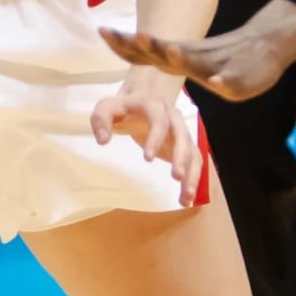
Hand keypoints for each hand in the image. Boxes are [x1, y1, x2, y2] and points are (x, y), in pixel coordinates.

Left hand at [89, 66, 204, 205]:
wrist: (144, 97)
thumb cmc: (124, 107)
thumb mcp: (106, 107)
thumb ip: (101, 120)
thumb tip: (103, 140)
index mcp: (153, 106)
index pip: (159, 120)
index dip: (156, 138)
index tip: (147, 159)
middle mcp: (172, 117)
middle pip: (182, 136)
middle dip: (181, 157)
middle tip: (176, 177)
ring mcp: (181, 131)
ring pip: (192, 151)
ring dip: (192, 174)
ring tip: (186, 197)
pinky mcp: (184, 144)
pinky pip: (194, 161)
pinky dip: (193, 179)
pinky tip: (187, 198)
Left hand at [102, 0, 295, 102]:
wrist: (267, 47)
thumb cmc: (228, 61)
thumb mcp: (196, 64)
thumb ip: (174, 62)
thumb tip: (149, 57)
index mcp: (181, 56)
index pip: (146, 50)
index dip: (124, 43)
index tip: (102, 31)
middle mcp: (194, 57)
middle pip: (162, 49)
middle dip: (138, 43)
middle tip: (110, 33)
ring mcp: (216, 66)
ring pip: (196, 60)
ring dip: (179, 56)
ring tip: (165, 50)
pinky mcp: (238, 77)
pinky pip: (231, 79)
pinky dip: (224, 80)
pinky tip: (217, 82)